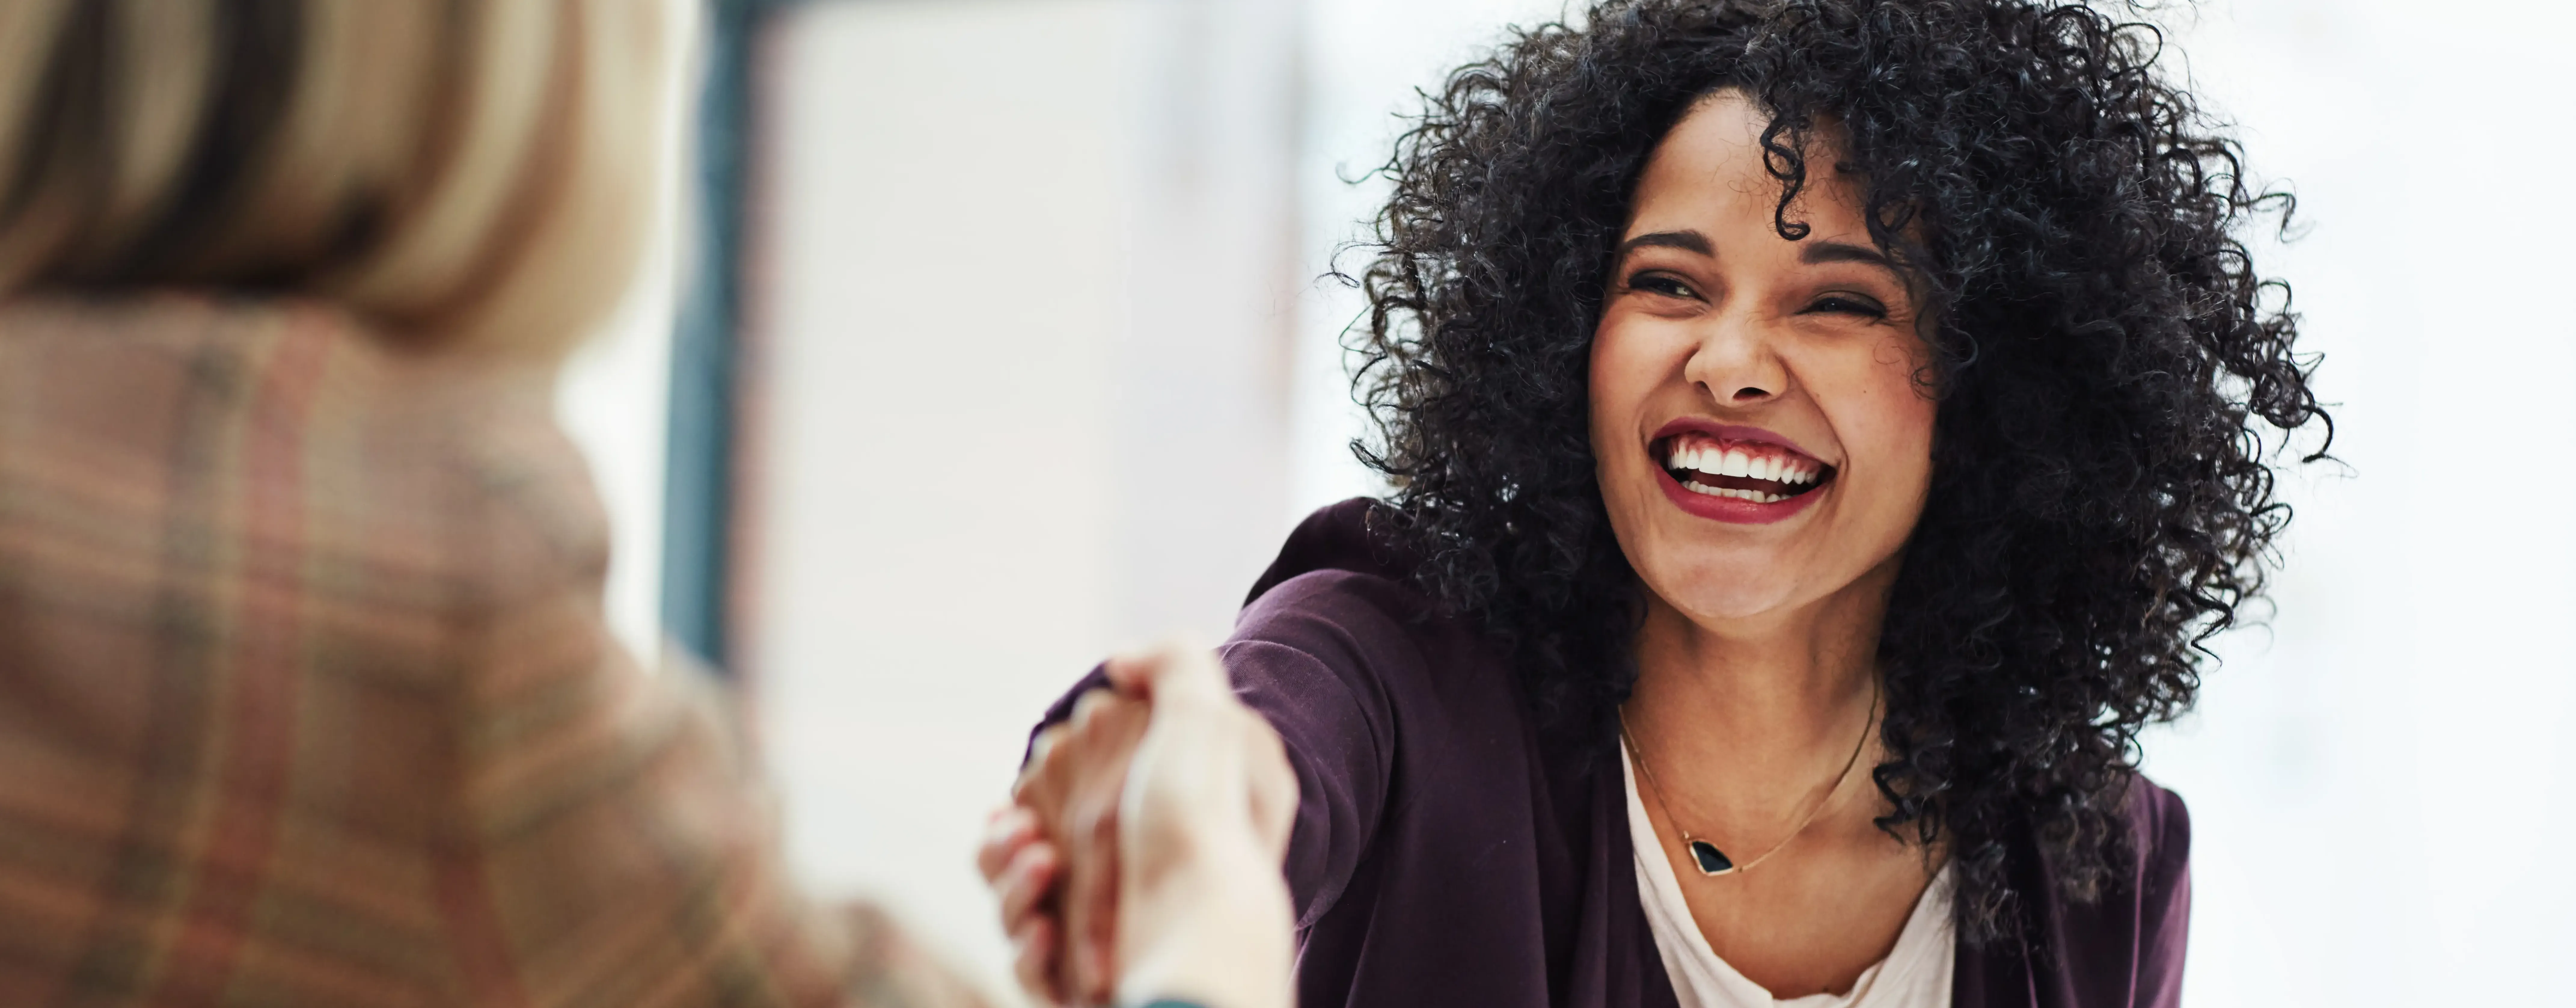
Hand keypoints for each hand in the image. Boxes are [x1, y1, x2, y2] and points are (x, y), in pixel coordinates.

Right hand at [979, 642, 1297, 1007]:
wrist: (1207, 933)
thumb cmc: (1204, 823)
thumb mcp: (1208, 719)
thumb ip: (1172, 666)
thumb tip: (1122, 661)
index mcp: (1148, 814)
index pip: (1066, 789)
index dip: (1042, 784)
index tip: (1038, 780)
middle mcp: (1127, 873)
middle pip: (1024, 846)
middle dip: (1008, 841)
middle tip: (1028, 837)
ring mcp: (1106, 929)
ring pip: (1014, 901)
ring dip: (1008, 883)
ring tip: (1039, 869)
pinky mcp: (1086, 980)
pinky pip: (1028, 962)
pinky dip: (1025, 946)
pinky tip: (1042, 933)